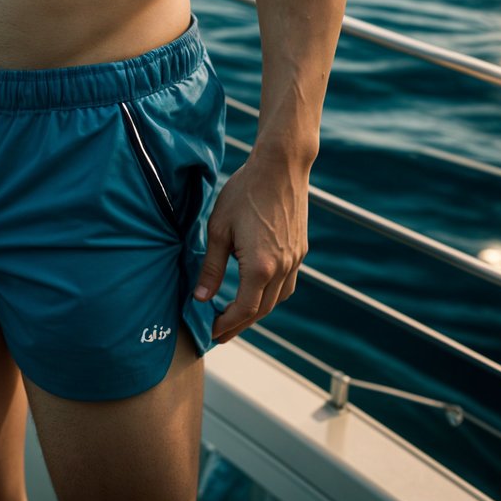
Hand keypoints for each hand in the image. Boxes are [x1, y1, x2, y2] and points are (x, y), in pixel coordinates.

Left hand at [193, 151, 309, 343]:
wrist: (280, 166)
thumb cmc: (245, 192)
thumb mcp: (219, 228)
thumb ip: (210, 267)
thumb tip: (200, 298)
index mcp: (260, 267)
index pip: (243, 309)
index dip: (225, 325)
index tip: (209, 332)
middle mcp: (283, 269)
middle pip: (261, 311)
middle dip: (239, 325)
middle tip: (219, 334)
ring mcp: (295, 260)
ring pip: (277, 300)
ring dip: (256, 312)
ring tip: (236, 317)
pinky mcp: (300, 251)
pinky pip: (287, 284)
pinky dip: (271, 295)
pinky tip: (257, 291)